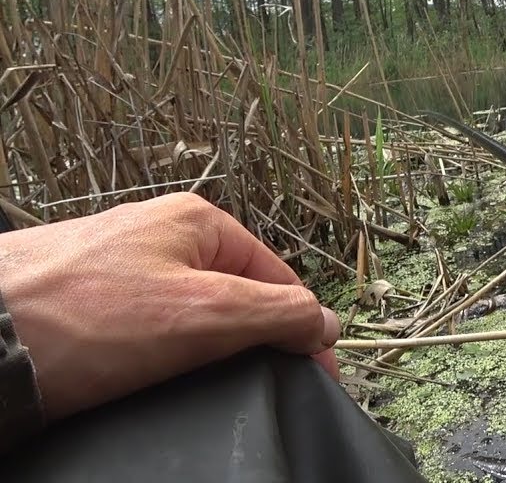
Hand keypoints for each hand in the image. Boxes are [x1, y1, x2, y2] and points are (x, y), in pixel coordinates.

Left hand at [0, 192, 339, 421]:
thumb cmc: (81, 320)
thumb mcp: (206, 316)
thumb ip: (278, 314)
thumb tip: (325, 323)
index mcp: (195, 220)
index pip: (277, 275)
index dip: (301, 328)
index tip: (314, 374)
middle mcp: (155, 233)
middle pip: (232, 294)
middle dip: (246, 341)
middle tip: (249, 386)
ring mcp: (113, 265)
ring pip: (185, 316)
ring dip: (197, 353)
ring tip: (188, 384)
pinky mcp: (78, 301)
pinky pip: (140, 331)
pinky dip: (152, 358)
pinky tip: (144, 380)